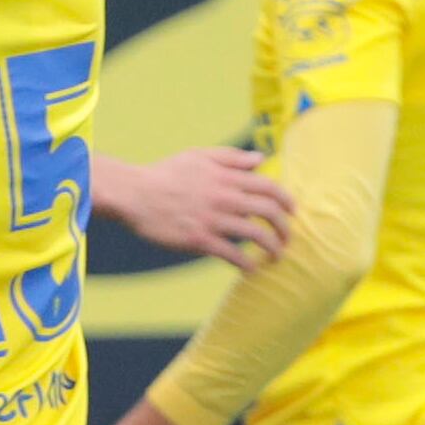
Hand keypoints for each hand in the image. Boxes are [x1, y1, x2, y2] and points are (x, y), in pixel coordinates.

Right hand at [95, 142, 292, 269]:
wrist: (133, 194)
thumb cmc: (164, 174)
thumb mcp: (199, 156)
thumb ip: (231, 157)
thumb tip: (260, 159)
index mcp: (227, 177)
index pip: (269, 188)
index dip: (286, 201)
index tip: (291, 212)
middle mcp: (225, 198)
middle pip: (269, 213)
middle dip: (285, 228)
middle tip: (287, 238)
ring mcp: (213, 219)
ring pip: (256, 235)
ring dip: (272, 248)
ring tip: (276, 257)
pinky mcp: (199, 239)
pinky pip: (232, 254)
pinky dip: (246, 263)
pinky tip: (250, 269)